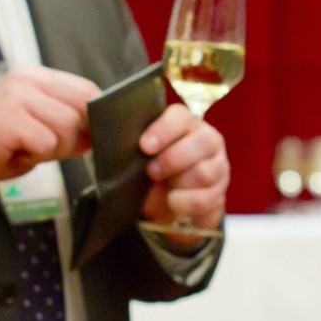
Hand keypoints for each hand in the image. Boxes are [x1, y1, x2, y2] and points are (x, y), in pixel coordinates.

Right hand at [0, 66, 99, 186]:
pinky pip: (47, 143)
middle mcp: (28, 80)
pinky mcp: (12, 117)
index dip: (94, 116)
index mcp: (36, 77)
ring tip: (27, 147)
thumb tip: (97, 133)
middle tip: (45, 147)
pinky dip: (36, 155)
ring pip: (67, 126)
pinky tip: (16, 151)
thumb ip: (67, 127)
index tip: (86, 135)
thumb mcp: (38, 130)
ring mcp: (18, 96)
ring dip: (53, 147)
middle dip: (73, 137)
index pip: (86, 89)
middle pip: (82, 107)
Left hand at [138, 104, 228, 229]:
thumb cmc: (153, 172)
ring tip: (165, 188)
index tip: (144, 146)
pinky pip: (205, 199)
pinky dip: (184, 203)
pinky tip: (173, 202)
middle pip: (200, 143)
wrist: (169, 204)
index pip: (181, 116)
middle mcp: (207, 140)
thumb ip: (132, 144)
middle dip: (172, 160)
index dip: (164, 129)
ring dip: (179, 183)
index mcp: (186, 124)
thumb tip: (100, 125)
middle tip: (151, 172)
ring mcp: (218, 166)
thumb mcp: (140, 156)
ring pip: (204, 173)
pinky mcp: (220, 192)